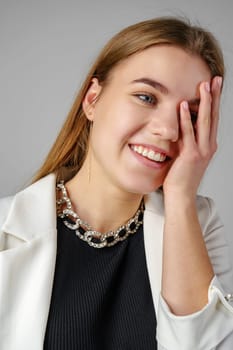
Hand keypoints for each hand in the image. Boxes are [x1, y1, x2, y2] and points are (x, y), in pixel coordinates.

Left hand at [163, 76, 222, 198]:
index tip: (215, 86)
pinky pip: (188, 133)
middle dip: (215, 96)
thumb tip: (182, 126)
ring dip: (204, 102)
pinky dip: (185, 119)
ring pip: (204, 122)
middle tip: (215, 79)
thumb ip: (187, 140)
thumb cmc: (181, 177)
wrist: (181, 195)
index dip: (215, 102)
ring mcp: (201, 150)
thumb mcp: (187, 154)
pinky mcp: (190, 155)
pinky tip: (182, 105)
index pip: (212, 119)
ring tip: (204, 85)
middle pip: (213, 116)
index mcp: (208, 145)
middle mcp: (208, 146)